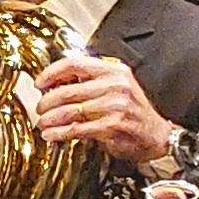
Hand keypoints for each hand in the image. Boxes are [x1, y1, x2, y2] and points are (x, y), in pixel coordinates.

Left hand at [27, 53, 180, 171]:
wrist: (158, 135)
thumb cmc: (134, 111)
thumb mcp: (116, 87)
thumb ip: (90, 81)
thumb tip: (54, 84)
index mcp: (114, 70)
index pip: (74, 64)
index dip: (51, 73)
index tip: (40, 83)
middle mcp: (115, 85)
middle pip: (67, 90)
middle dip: (46, 102)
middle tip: (40, 108)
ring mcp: (115, 106)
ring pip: (69, 111)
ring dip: (49, 119)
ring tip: (43, 123)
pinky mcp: (112, 126)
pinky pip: (76, 128)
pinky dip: (59, 133)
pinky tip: (52, 135)